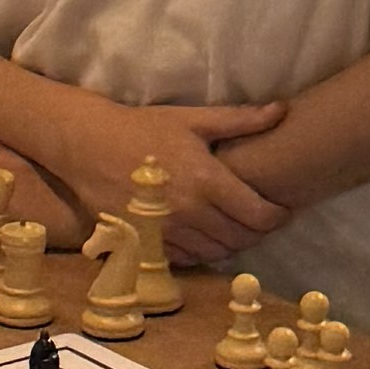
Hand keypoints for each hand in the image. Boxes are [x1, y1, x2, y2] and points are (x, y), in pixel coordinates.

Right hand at [41, 88, 287, 269]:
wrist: (87, 145)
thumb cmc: (142, 128)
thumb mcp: (192, 119)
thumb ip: (240, 120)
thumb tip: (281, 110)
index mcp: (207, 181)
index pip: (259, 215)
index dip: (278, 216)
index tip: (282, 209)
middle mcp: (190, 213)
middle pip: (241, 239)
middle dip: (258, 231)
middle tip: (261, 218)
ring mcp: (167, 233)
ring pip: (216, 253)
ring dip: (231, 243)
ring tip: (234, 226)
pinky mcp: (147, 244)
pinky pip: (187, 258)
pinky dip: (202, 251)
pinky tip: (204, 234)